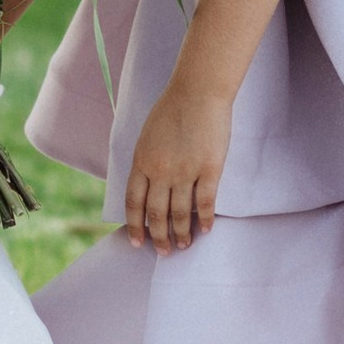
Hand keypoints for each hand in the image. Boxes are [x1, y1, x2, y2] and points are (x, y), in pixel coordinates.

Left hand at [124, 74, 231, 250]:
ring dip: (182, 234)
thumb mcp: (148, 137)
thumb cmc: (172, 109)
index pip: (134, 203)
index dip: (135, 226)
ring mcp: (185, 172)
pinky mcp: (209, 169)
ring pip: (180, 213)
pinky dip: (205, 219)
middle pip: (157, 214)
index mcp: (142, 162)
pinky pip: (205, 202)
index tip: (138, 242)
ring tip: (185, 245)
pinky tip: (206, 229)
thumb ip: (146, 163)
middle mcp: (161, 171)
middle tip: (164, 252)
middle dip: (159, 237)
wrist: (198, 91)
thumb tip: (148, 187)